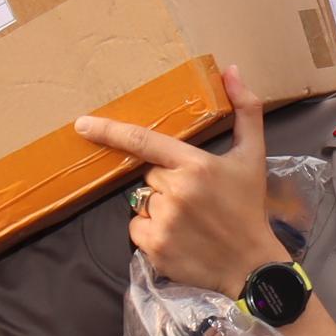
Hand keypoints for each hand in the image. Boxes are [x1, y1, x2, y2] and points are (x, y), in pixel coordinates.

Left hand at [72, 74, 273, 295]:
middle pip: (148, 175)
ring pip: (141, 202)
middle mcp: (175, 191)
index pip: (143, 141)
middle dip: (164, 182)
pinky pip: (136, 228)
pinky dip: (150, 230)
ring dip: (158, 207)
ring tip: (188, 219)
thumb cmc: (249, 208)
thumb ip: (245, 109)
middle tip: (194, 198)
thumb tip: (230, 69)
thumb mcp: (253, 156)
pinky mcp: (154, 247)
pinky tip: (178, 236)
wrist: (251, 266)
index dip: (109, 130)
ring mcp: (162, 221)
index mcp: (195, 165)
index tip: (82, 124)